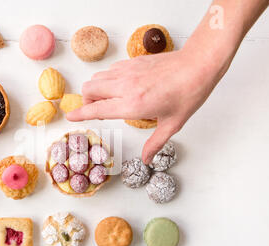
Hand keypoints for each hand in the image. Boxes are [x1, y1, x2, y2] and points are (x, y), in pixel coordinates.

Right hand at [66, 48, 220, 163]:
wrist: (198, 65)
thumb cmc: (188, 93)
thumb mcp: (172, 124)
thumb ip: (155, 143)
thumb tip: (146, 159)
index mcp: (133, 105)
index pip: (97, 109)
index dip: (80, 114)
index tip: (70, 117)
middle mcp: (125, 87)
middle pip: (89, 90)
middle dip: (86, 101)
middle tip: (97, 111)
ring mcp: (127, 72)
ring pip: (96, 78)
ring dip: (96, 89)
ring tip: (109, 99)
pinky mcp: (132, 62)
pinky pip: (109, 70)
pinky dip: (108, 79)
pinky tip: (121, 86)